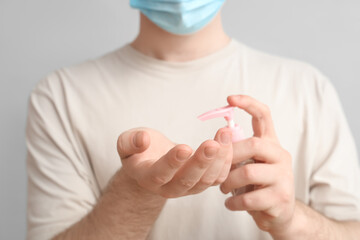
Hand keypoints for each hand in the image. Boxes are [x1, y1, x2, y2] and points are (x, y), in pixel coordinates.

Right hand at [117, 127, 232, 197]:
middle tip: (213, 144)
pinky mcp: (202, 183)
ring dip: (218, 159)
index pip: (160, 173)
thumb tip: (143, 139)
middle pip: (187, 181)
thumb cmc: (139, 151)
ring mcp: (187, 188)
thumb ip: (130, 142)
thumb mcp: (126, 143)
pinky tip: (228, 141)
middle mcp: (168, 188)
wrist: (151, 163)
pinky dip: (225, 161)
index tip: (184, 147)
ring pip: (206, 180)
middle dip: (201, 162)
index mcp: (147, 177)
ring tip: (225, 134)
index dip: (172, 162)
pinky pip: (217, 177)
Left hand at [220, 95, 294, 235]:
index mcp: (270, 143)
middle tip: (218, 170)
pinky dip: (234, 203)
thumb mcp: (249, 164)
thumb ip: (238, 150)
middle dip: (230, 156)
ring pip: (248, 172)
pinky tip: (230, 205)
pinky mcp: (281, 198)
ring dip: (228, 182)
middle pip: (253, 144)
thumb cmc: (257, 185)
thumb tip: (217, 138)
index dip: (248, 103)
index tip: (229, 98)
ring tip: (222, 189)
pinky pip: (250, 198)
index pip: (264, 115)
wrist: (279, 213)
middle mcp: (280, 155)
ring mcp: (284, 176)